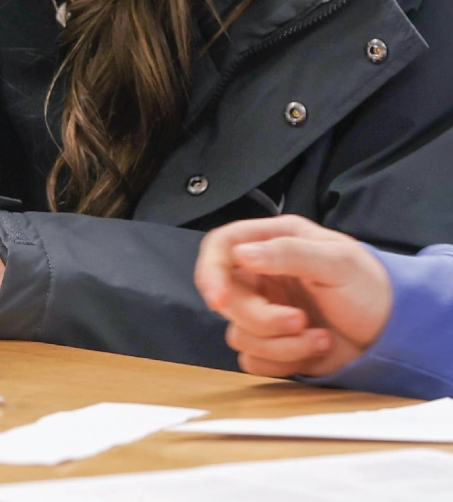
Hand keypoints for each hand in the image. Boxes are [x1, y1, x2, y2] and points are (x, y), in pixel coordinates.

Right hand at [194, 215, 392, 377]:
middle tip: (298, 319)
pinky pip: (254, 361)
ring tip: (317, 334)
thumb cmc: (370, 286)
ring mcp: (266, 311)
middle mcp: (263, 275)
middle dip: (261, 317)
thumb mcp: (336, 261)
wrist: (393, 333)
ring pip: (239, 333)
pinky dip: (284, 360)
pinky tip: (314, 348)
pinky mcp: (274, 345)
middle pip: (227, 298)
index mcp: (272, 242)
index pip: (221, 247)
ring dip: (280, 342)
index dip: (211, 271)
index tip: (219, 299)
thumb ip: (288, 253)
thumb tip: (242, 254)